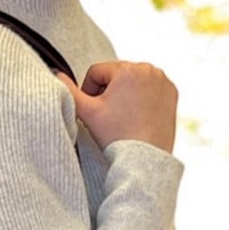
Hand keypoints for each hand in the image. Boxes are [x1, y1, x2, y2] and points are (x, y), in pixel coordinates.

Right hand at [58, 61, 177, 152]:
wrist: (145, 159)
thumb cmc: (116, 136)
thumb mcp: (87, 112)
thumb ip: (68, 90)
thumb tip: (56, 74)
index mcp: (128, 69)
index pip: (96, 72)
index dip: (89, 92)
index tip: (96, 112)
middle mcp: (149, 69)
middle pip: (115, 75)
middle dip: (108, 92)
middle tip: (110, 117)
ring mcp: (163, 80)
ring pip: (131, 81)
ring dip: (124, 93)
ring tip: (124, 117)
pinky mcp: (172, 93)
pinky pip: (148, 88)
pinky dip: (142, 98)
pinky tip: (138, 116)